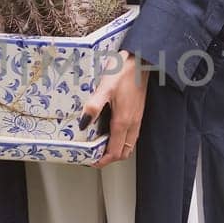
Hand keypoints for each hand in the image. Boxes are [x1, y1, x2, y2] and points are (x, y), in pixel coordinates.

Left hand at [80, 49, 148, 167]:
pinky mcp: (138, 113)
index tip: (91, 161)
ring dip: (116, 150)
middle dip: (109, 158)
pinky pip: (131, 135)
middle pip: (123, 153)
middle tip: (94, 156)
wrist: (141, 61)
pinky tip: (111, 131)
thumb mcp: (105, 88)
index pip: (115, 152)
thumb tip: (83, 123)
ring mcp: (137, 119)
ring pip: (128, 145)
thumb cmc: (124, 72)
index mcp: (123, 122)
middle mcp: (132, 124)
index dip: (103, 161)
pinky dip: (121, 141)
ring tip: (100, 146)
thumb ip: (94, 106)